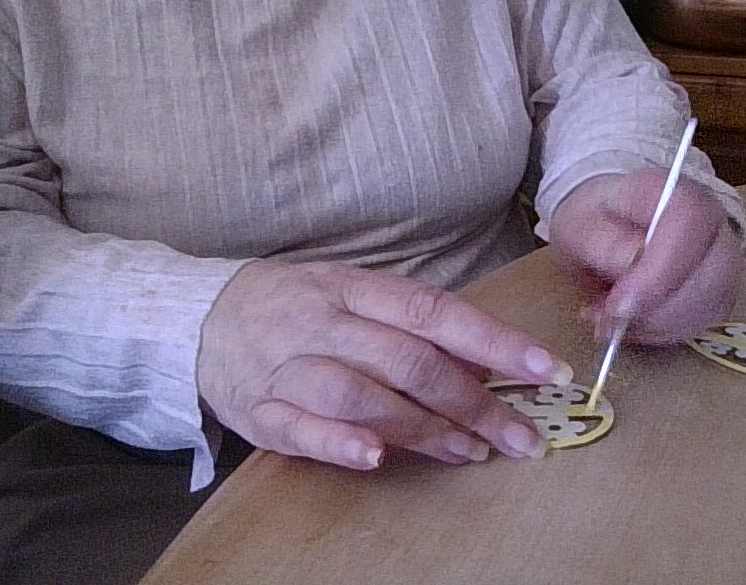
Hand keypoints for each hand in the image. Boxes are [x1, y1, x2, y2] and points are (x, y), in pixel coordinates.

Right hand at [199, 260, 571, 468]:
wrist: (200, 317)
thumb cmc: (296, 306)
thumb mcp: (353, 295)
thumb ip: (412, 324)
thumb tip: (486, 356)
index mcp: (353, 288)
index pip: (435, 312)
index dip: (494, 341)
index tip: (545, 370)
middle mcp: (322, 323)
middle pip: (407, 362)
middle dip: (473, 402)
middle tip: (521, 437)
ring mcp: (287, 366)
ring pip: (361, 396)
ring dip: (423, 429)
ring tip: (471, 452)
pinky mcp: (258, 408)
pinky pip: (297, 428)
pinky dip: (337, 443)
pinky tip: (375, 458)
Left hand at [549, 170, 742, 343]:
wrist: (608, 223)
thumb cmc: (596, 221)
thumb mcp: (581, 225)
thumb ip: (604, 242)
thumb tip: (631, 264)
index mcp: (676, 193)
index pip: (689, 225)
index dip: (658, 273)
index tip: (618, 305)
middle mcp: (711, 220)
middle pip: (713, 271)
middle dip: (658, 311)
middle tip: (609, 319)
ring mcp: (723, 254)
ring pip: (713, 303)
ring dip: (659, 326)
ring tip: (614, 320)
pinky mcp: (721, 288)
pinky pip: (707, 320)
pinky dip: (668, 332)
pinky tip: (635, 324)